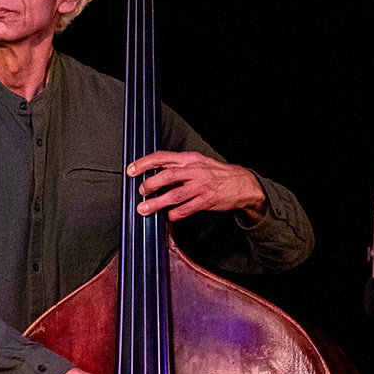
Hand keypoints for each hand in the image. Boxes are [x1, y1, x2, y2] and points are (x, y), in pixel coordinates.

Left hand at [127, 151, 266, 221]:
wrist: (242, 183)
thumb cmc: (214, 173)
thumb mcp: (197, 163)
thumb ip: (176, 167)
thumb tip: (152, 173)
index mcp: (189, 159)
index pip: (162, 157)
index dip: (144, 163)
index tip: (131, 170)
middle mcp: (194, 171)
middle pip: (167, 176)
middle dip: (150, 184)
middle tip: (140, 191)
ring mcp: (201, 186)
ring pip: (174, 195)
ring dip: (157, 203)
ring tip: (145, 208)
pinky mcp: (207, 201)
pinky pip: (186, 209)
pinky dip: (175, 214)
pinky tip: (169, 216)